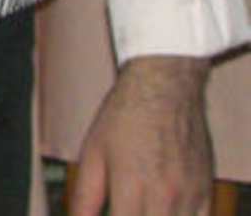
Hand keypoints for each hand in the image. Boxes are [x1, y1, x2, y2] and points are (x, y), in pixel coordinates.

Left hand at [70, 54, 213, 215]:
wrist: (164, 87)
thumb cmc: (125, 116)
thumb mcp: (93, 152)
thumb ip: (86, 194)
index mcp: (131, 185)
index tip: (110, 212)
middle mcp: (164, 195)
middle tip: (124, 207)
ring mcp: (189, 194)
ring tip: (139, 206)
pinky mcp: (205, 189)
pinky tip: (163, 209)